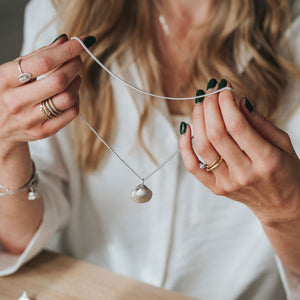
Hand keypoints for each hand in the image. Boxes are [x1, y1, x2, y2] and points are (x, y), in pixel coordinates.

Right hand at [0, 35, 93, 153]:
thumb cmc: (6, 93)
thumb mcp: (12, 71)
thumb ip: (38, 56)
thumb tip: (64, 41)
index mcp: (5, 80)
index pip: (43, 62)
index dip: (66, 50)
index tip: (82, 41)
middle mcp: (16, 101)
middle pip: (59, 81)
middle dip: (74, 65)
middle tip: (77, 59)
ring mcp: (30, 120)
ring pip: (67, 98)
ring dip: (76, 83)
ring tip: (72, 77)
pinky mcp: (43, 131)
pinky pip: (71, 113)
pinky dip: (76, 100)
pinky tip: (70, 94)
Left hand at [179, 79, 299, 226]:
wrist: (281, 204)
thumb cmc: (285, 170)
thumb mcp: (283, 143)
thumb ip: (260, 123)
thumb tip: (237, 101)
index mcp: (266, 160)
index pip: (237, 126)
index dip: (226, 102)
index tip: (224, 87)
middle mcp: (244, 173)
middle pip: (216, 134)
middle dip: (210, 106)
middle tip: (210, 91)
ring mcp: (227, 183)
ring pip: (203, 146)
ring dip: (198, 119)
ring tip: (200, 103)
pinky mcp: (215, 188)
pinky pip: (192, 166)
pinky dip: (184, 146)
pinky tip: (186, 127)